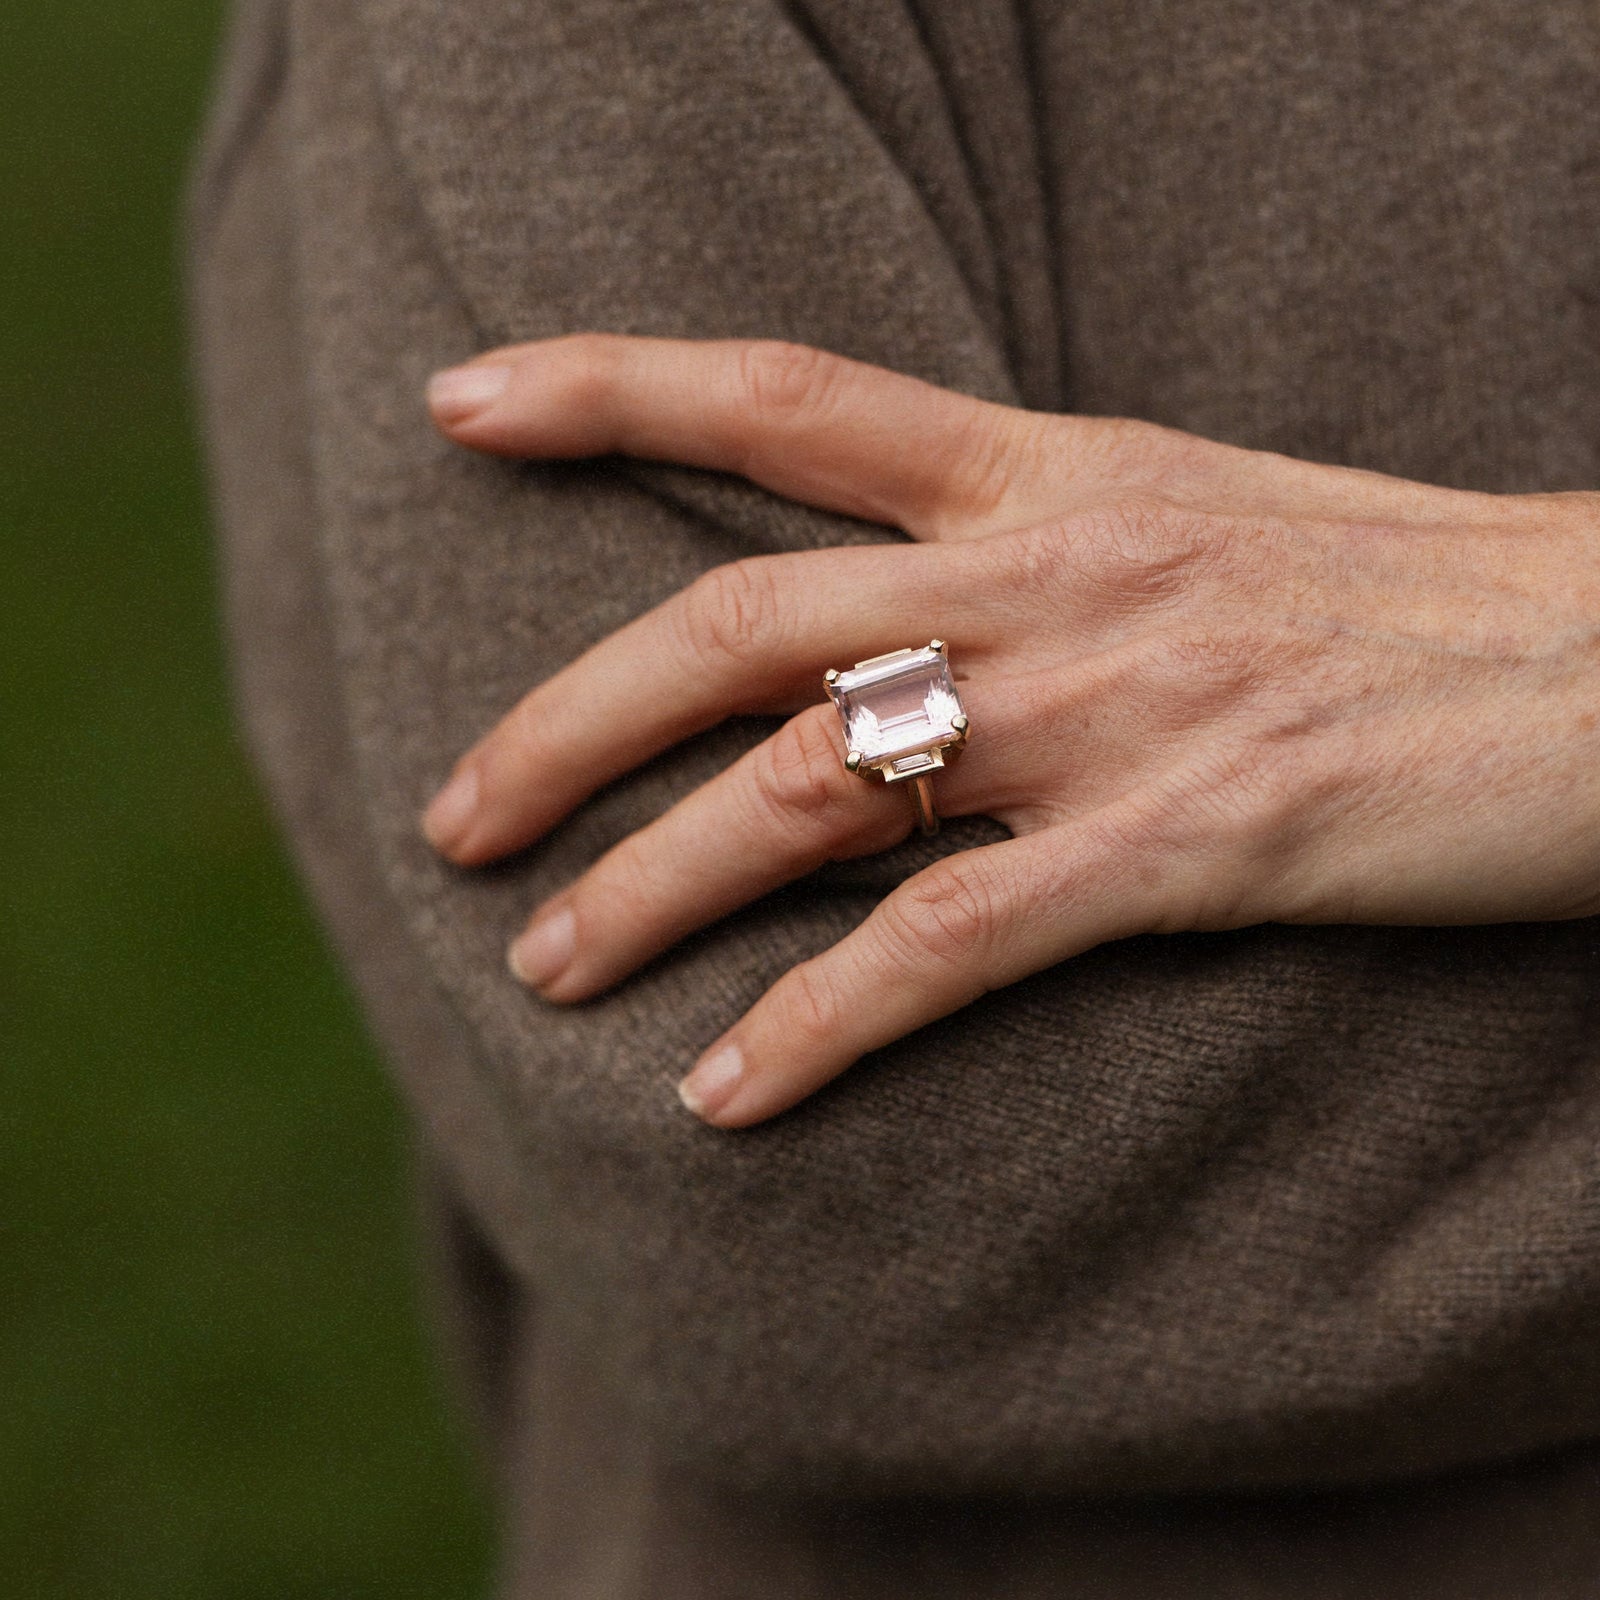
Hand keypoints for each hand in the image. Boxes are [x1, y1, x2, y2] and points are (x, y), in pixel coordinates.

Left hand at [420, 335, 1599, 1127]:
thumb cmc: (1395, 591)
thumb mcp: (1184, 518)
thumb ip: (1019, 553)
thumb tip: (873, 626)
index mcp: (1048, 467)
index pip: (784, 391)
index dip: (606, 382)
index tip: (463, 401)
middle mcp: (1049, 572)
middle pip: (735, 625)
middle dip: (567, 722)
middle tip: (455, 821)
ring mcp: (1109, 710)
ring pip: (804, 794)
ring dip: (650, 890)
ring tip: (547, 970)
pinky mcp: (1183, 848)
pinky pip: (944, 946)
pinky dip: (814, 1025)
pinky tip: (723, 1092)